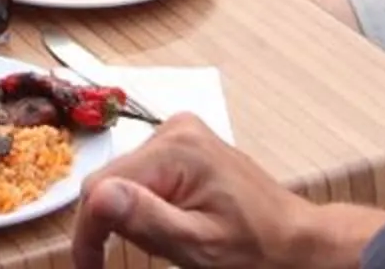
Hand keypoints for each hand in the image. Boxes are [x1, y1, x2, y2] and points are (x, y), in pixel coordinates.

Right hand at [70, 115, 325, 268]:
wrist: (297, 242)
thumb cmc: (258, 251)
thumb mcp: (198, 247)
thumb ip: (146, 220)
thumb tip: (97, 198)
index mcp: (176, 149)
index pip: (100, 186)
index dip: (87, 232)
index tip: (89, 268)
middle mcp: (174, 130)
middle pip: (110, 180)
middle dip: (114, 224)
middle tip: (133, 259)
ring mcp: (180, 134)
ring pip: (123, 180)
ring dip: (131, 217)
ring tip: (163, 244)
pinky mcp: (184, 146)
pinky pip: (143, 176)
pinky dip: (146, 206)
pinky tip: (169, 225)